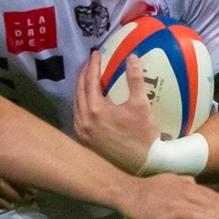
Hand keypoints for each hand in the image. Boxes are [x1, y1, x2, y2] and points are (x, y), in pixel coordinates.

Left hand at [74, 50, 161, 173]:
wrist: (142, 165)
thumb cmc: (143, 135)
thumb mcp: (141, 105)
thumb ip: (135, 79)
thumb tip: (132, 57)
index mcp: (95, 109)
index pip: (90, 80)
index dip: (93, 65)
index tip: (96, 53)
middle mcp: (83, 120)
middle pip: (79, 90)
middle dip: (84, 74)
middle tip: (91, 62)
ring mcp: (82, 132)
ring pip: (76, 104)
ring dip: (81, 89)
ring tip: (88, 79)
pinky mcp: (84, 141)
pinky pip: (77, 117)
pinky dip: (81, 104)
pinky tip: (88, 102)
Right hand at [119, 174, 218, 218]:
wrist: (125, 191)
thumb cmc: (144, 189)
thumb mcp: (166, 181)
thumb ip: (180, 182)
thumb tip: (193, 182)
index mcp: (185, 184)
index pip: (210, 195)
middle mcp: (185, 190)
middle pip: (212, 201)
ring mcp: (177, 200)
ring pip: (205, 208)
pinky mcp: (169, 210)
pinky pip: (190, 214)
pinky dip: (204, 217)